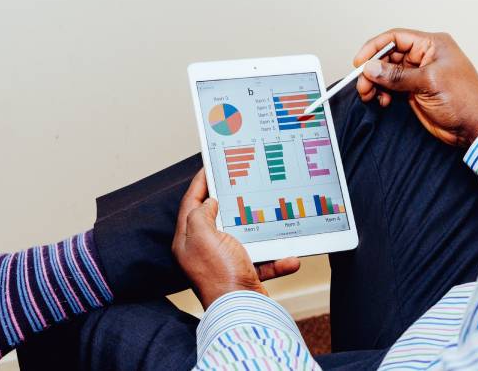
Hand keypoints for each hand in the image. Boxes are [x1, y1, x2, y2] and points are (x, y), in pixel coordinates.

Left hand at [172, 170, 301, 307]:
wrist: (241, 311)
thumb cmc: (219, 274)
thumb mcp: (203, 236)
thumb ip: (201, 214)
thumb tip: (210, 203)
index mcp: (188, 240)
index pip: (190, 203)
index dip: (200, 183)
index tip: (209, 166)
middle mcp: (203, 251)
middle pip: (215, 217)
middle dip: (230, 201)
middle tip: (240, 182)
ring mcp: (224, 262)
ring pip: (243, 237)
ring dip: (260, 231)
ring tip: (269, 214)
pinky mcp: (243, 274)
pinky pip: (262, 260)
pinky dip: (277, 259)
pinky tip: (289, 257)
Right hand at [355, 28, 477, 147]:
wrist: (474, 127)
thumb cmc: (464, 100)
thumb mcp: (428, 83)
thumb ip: (397, 76)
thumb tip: (371, 68)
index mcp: (432, 44)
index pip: (396, 38)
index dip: (375, 48)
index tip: (360, 62)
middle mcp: (424, 56)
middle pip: (389, 56)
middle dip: (373, 69)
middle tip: (362, 84)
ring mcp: (419, 74)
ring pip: (388, 73)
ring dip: (375, 83)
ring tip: (369, 94)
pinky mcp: (415, 91)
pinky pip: (392, 87)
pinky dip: (383, 93)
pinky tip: (383, 101)